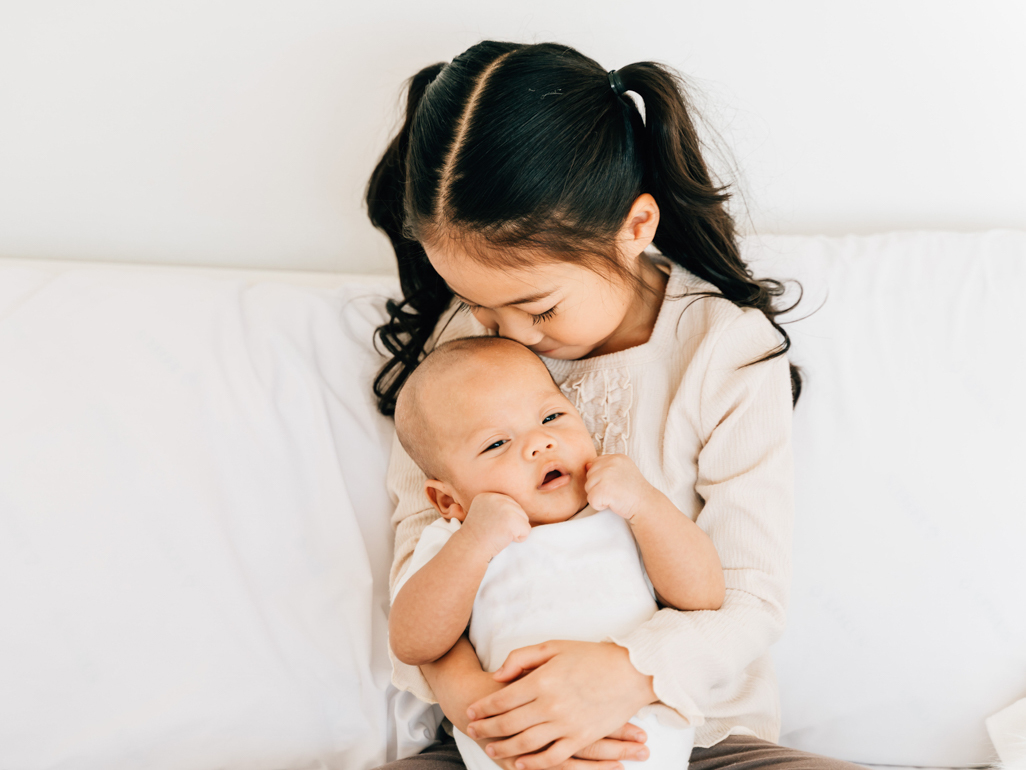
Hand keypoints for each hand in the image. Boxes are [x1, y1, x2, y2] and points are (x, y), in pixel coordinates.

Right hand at [460, 492, 531, 558]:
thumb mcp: (482, 513)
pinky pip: (526, 530)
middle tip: (494, 531)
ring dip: (515, 531)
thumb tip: (515, 509)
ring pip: (524, 519)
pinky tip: (504, 539)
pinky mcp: (513, 520)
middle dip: (511, 524)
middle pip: (519, 510)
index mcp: (488, 495)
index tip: (490, 526)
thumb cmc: (477, 536)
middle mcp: (497, 498)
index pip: (509, 503)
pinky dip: (518, 539)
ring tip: (498, 535)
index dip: (504, 519)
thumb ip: (496, 507)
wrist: (470, 549)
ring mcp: (505, 508)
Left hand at [465, 640, 656, 769]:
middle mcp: (550, 705)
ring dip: (504, 748)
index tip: (471, 711)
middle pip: (508, 723)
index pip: (501, 699)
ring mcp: (566, 725)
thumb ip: (521, 659)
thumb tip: (497, 677)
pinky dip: (533, 763)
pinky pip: (552, 756)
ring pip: (526, 743)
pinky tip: (520, 763)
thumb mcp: (553, 647)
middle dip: (486, 729)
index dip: (483, 707)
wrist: (631, 671)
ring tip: (490, 748)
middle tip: (472, 731)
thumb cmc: (591, 656)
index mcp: (541, 681)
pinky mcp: (581, 738)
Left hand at [584, 454, 657, 521]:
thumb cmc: (634, 491)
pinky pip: (591, 500)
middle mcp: (611, 462)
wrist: (647, 505)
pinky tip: (613, 503)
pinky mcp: (603, 489)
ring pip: (588, 488)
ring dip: (599, 496)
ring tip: (615, 497)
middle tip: (616, 491)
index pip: (595, 464)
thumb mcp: (622, 472)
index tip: (616, 484)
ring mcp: (607, 475)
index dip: (602, 477)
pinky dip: (599, 506)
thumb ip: (605, 467)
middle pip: (589, 476)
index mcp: (616, 457)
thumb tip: (586, 466)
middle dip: (598, 487)